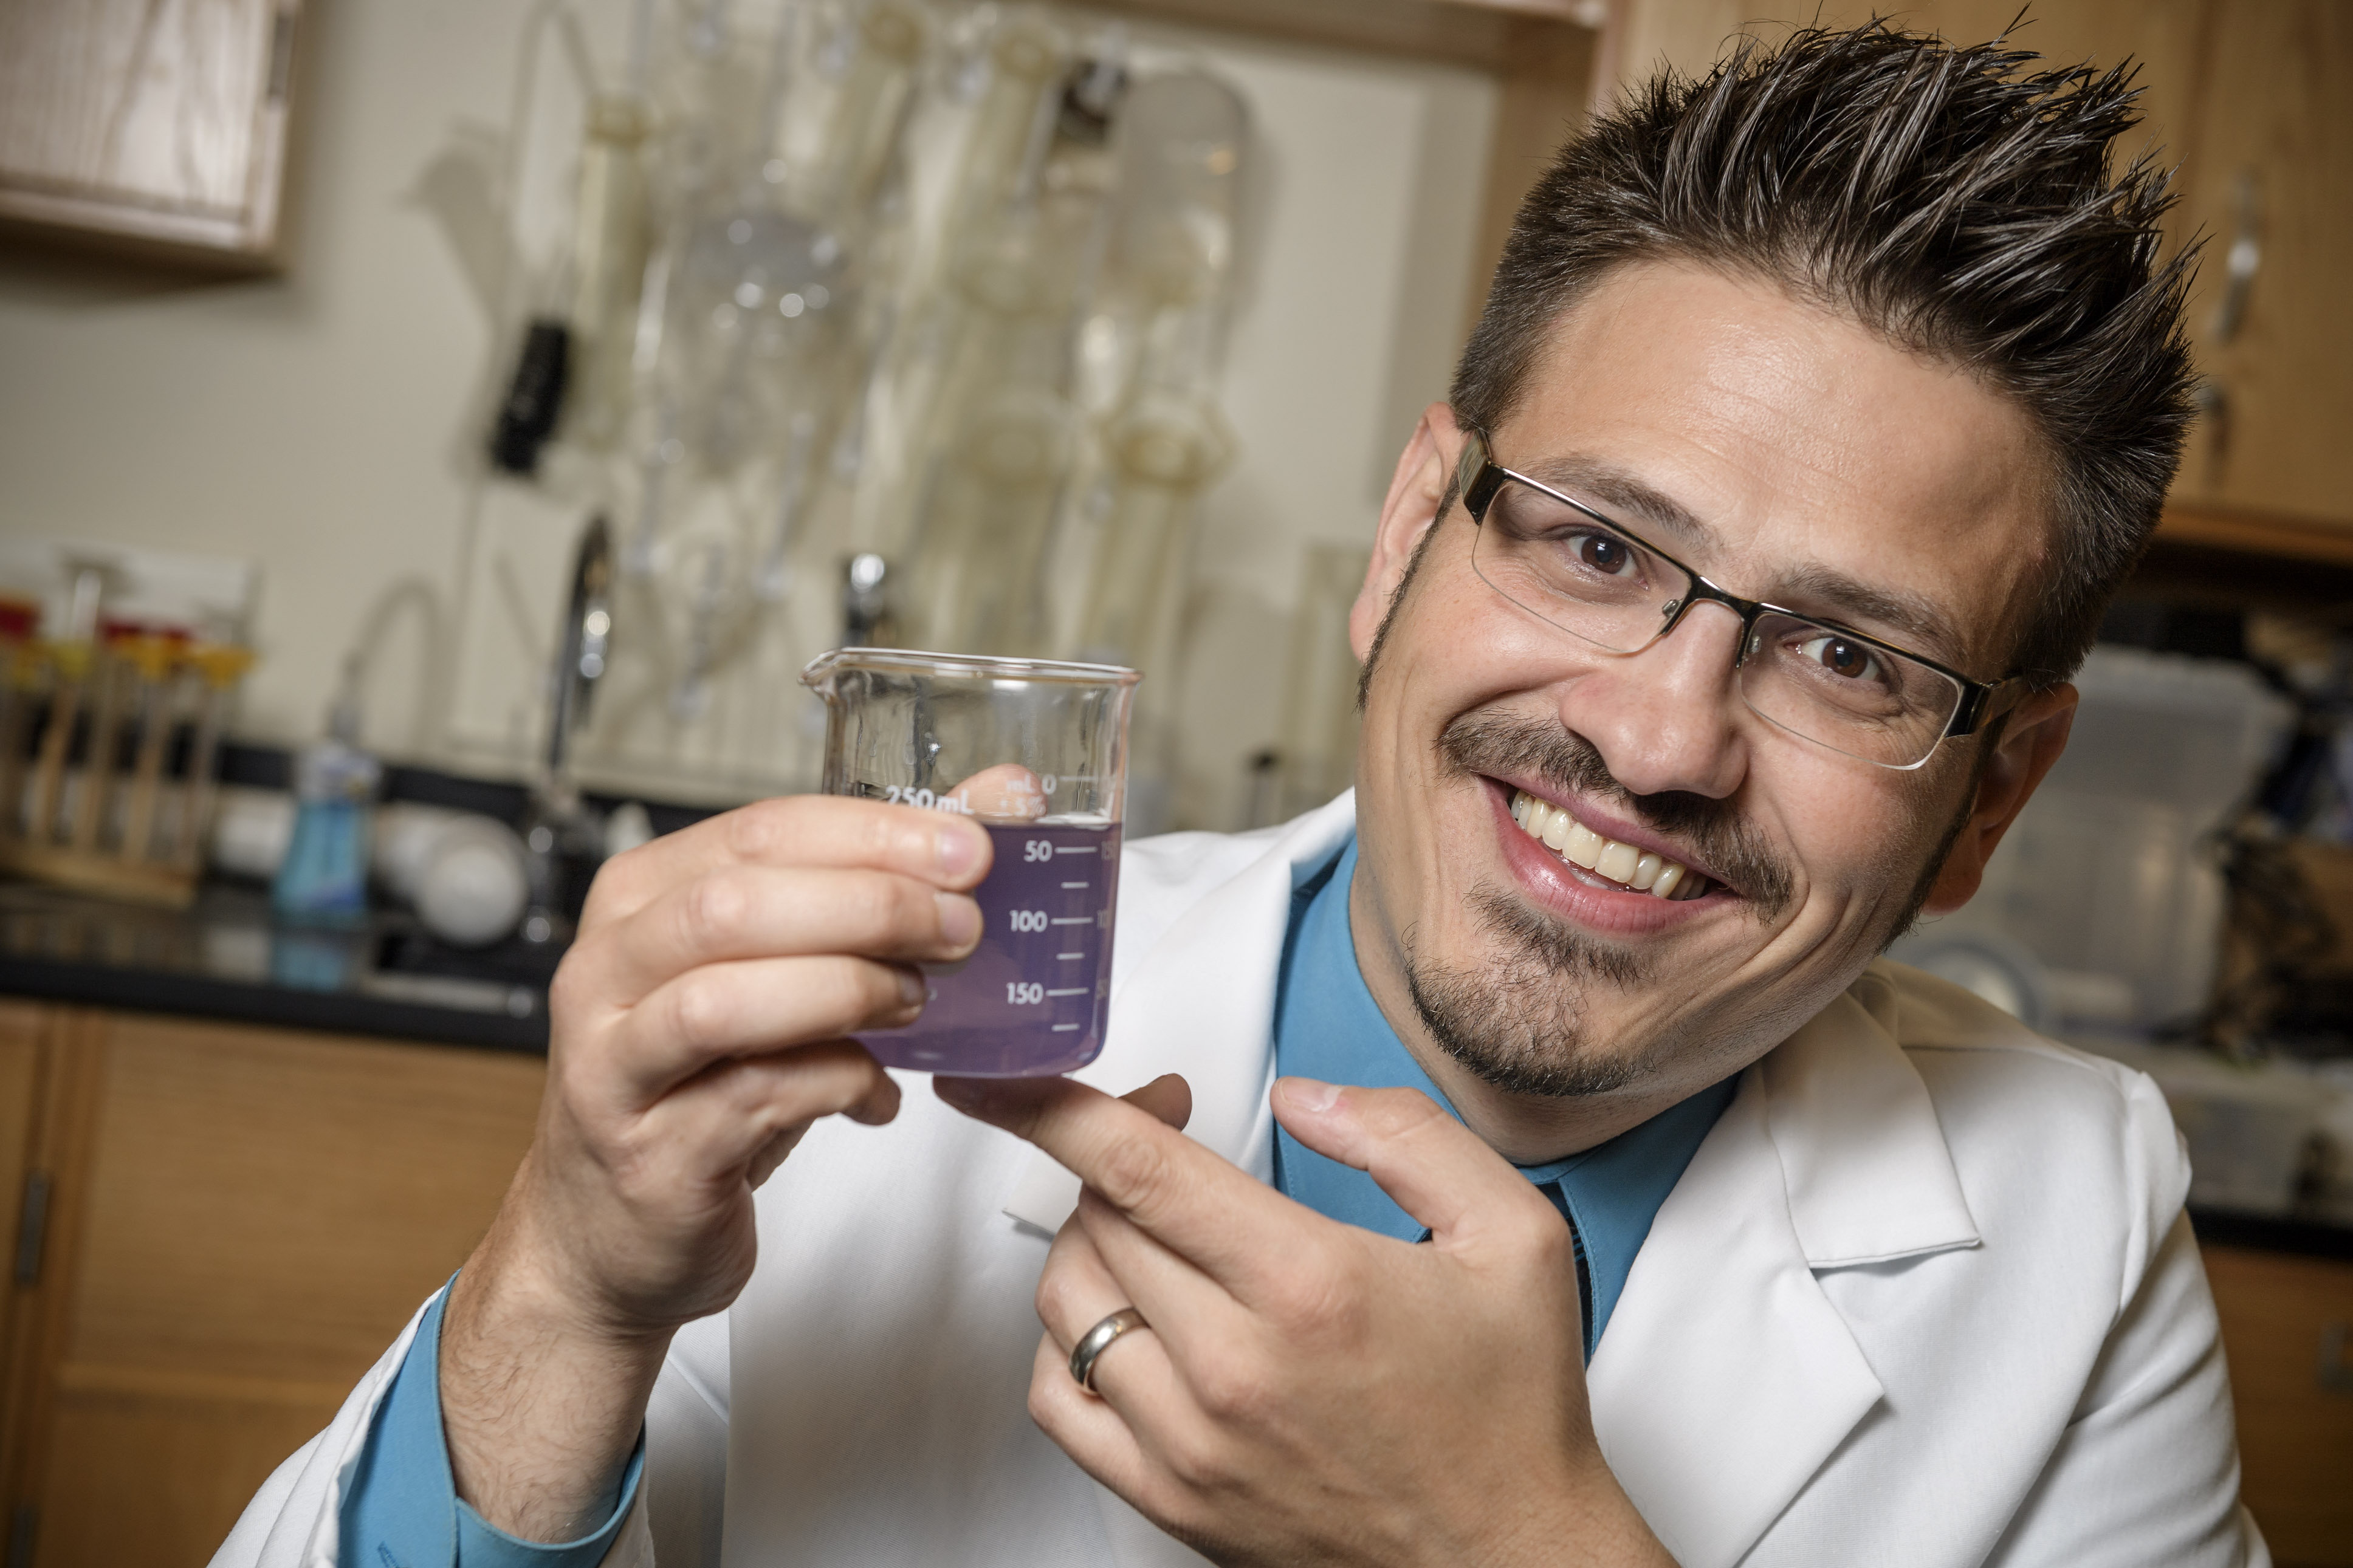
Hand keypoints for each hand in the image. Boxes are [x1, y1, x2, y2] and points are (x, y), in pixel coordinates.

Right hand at [442, 796, 988, 1538]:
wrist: (609, 1236)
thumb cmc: (698, 1086)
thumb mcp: (774, 972)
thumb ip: (869, 891)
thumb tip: (992, 806)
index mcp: (641, 901)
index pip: (759, 832)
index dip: (873, 833)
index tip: (969, 848)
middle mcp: (608, 972)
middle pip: (736, 905)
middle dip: (870, 905)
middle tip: (961, 928)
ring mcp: (615, 1066)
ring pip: (725, 1002)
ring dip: (846, 991)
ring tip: (915, 1003)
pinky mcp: (650, 1154)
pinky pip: (753, 1098)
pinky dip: (838, 1084)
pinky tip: (876, 1092)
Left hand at [937, 1073, 1675, 1567]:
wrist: (1507, 1560)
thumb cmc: (1508, 1407)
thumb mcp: (1513, 1235)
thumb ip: (1407, 1137)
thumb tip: (1303, 1096)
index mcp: (1307, 1286)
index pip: (1135, 1168)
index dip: (1051, 1105)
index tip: (1005, 1074)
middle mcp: (1233, 1366)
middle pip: (1097, 1220)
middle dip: (1114, 1154)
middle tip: (1168, 1133)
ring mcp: (1191, 1441)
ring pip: (1066, 1301)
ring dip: (1091, 1239)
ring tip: (1154, 1223)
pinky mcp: (1171, 1498)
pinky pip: (1059, 1401)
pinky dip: (1067, 1341)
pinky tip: (1122, 1317)